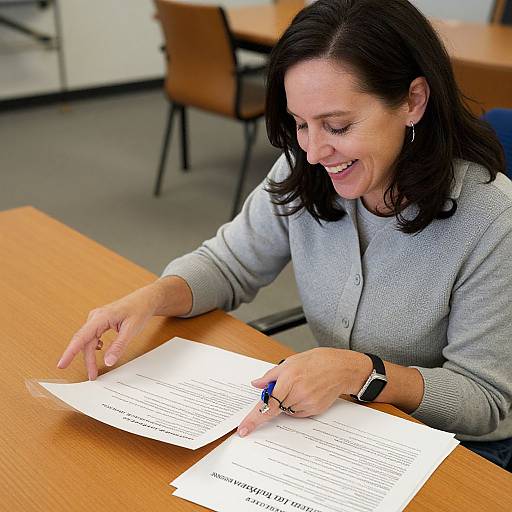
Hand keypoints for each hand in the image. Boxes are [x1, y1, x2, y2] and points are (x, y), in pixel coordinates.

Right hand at [57, 284, 161, 379]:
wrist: (145, 299)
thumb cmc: (139, 310)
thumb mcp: (132, 330)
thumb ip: (119, 346)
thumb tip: (108, 361)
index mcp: (101, 317)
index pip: (81, 337)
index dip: (70, 352)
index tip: (62, 364)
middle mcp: (95, 317)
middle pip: (85, 342)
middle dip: (87, 360)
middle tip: (92, 376)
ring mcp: (97, 319)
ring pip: (89, 341)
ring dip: (91, 355)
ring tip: (95, 370)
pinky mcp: (100, 322)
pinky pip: (92, 337)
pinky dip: (94, 347)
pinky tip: (100, 351)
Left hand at [237, 348, 369, 436]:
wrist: (340, 368)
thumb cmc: (315, 362)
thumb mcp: (290, 362)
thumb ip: (271, 375)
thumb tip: (256, 384)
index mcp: (289, 378)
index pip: (267, 403)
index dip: (254, 418)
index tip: (244, 429)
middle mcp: (298, 392)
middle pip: (276, 407)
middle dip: (274, 400)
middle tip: (286, 387)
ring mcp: (307, 403)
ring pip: (286, 410)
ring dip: (286, 402)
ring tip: (300, 386)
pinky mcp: (315, 410)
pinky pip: (297, 413)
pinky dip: (296, 405)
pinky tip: (306, 393)